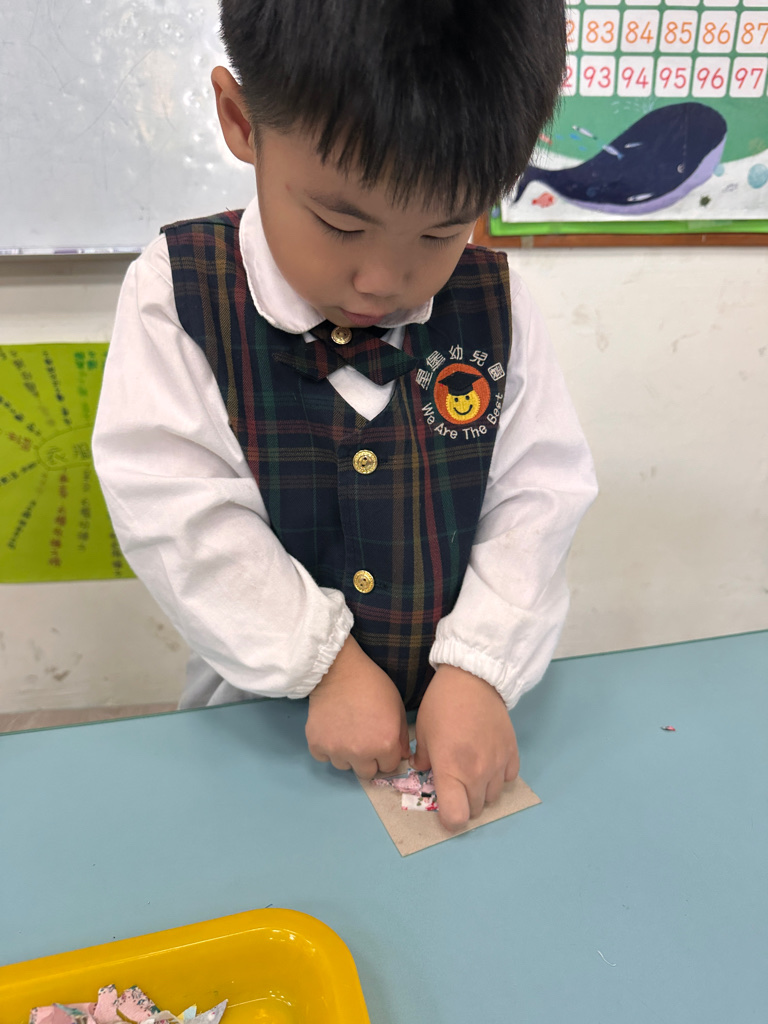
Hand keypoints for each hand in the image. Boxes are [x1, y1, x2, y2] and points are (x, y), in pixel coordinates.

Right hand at [306, 634, 409, 777]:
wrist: (338, 669)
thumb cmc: (372, 684)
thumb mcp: (397, 706)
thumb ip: (402, 736)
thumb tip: (401, 756)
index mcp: (385, 744)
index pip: (389, 766)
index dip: (386, 754)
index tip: (380, 741)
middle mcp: (361, 753)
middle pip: (367, 773)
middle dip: (368, 760)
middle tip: (363, 739)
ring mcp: (336, 750)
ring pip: (344, 766)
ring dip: (346, 755)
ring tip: (346, 731)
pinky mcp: (316, 744)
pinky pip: (323, 757)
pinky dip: (327, 748)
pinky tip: (331, 730)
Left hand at [413, 665, 518, 831]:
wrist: (473, 678)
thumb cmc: (441, 704)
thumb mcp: (422, 732)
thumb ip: (423, 758)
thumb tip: (424, 771)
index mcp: (451, 770)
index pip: (457, 817)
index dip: (449, 818)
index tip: (444, 806)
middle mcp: (478, 773)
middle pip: (475, 810)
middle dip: (463, 802)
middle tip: (455, 782)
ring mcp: (498, 764)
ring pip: (493, 796)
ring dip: (480, 790)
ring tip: (471, 769)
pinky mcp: (513, 753)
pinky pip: (508, 779)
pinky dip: (498, 776)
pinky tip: (488, 759)